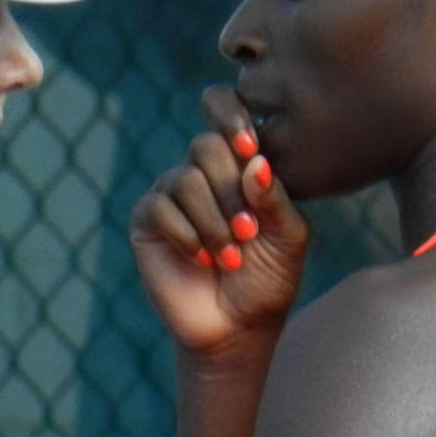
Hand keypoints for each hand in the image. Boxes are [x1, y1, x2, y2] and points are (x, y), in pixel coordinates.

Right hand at [130, 86, 309, 353]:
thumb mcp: (289, 236)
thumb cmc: (270, 279)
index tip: (248, 146)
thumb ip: (276, 198)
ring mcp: (172, 193)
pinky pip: (160, 206)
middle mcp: (203, 171)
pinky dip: (187, 234)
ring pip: (185, 178)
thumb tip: (255, 162)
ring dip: (213, 221)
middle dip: (231, 192)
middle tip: (248, 231)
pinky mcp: (147, 220)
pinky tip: (203, 259)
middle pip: (206, 146)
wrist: (238, 327)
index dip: (230, 114)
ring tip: (230, 256)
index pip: (224, 109)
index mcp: (240, 163)